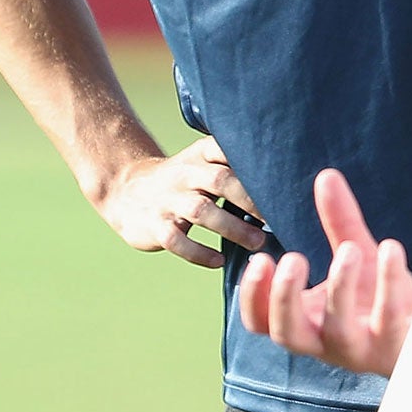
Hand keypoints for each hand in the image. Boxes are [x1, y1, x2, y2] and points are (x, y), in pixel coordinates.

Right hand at [94, 136, 264, 268]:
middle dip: (249, 198)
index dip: (251, 161)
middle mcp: (184, 174)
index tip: (281, 178)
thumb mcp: (201, 163)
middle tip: (278, 216)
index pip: (225, 150)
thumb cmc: (182, 181)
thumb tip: (286, 182)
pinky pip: (176, 240)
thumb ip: (233, 167)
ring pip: (201, 211)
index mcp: (199, 156)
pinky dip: (198, 253)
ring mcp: (167, 200)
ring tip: (257, 242)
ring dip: (232, 227)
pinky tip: (219, 261)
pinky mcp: (155, 226)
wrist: (125, 190)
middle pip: (219, 180)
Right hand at [237, 168, 411, 374]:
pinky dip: (389, 281)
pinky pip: (390, 317)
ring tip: (349, 249)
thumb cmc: (378, 299)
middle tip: (293, 259)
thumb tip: (327, 176)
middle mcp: (326, 343)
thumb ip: (338, 222)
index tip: (262, 259)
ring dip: (340, 286)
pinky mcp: (397, 345)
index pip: (261, 322)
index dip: (253, 295)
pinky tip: (390, 248)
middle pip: (288, 334)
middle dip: (285, 296)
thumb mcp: (354, 256)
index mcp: (305, 323)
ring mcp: (361, 349)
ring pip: (339, 330)